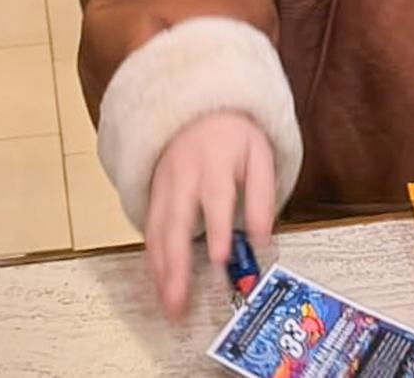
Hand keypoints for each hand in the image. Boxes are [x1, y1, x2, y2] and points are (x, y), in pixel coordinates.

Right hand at [146, 111, 276, 319]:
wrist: (196, 112)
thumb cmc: (233, 136)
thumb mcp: (260, 154)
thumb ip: (263, 196)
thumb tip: (264, 236)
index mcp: (214, 163)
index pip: (215, 199)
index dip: (217, 229)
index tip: (220, 258)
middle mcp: (183, 178)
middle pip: (176, 224)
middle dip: (177, 265)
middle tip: (180, 299)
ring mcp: (163, 189)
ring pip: (157, 233)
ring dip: (161, 271)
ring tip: (169, 301)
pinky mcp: (154, 198)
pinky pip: (150, 232)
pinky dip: (153, 260)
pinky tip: (158, 282)